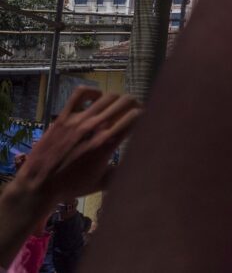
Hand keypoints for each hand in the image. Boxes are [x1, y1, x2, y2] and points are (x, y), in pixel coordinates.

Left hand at [17, 87, 139, 202]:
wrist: (38, 185)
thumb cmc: (71, 186)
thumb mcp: (102, 183)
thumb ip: (123, 172)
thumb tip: (142, 168)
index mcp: (106, 144)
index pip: (135, 116)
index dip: (145, 116)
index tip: (145, 121)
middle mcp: (94, 127)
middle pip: (125, 101)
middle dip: (135, 105)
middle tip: (135, 113)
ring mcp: (78, 120)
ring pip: (107, 96)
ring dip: (118, 100)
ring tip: (117, 108)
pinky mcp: (63, 117)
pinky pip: (80, 94)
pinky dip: (93, 92)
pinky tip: (96, 99)